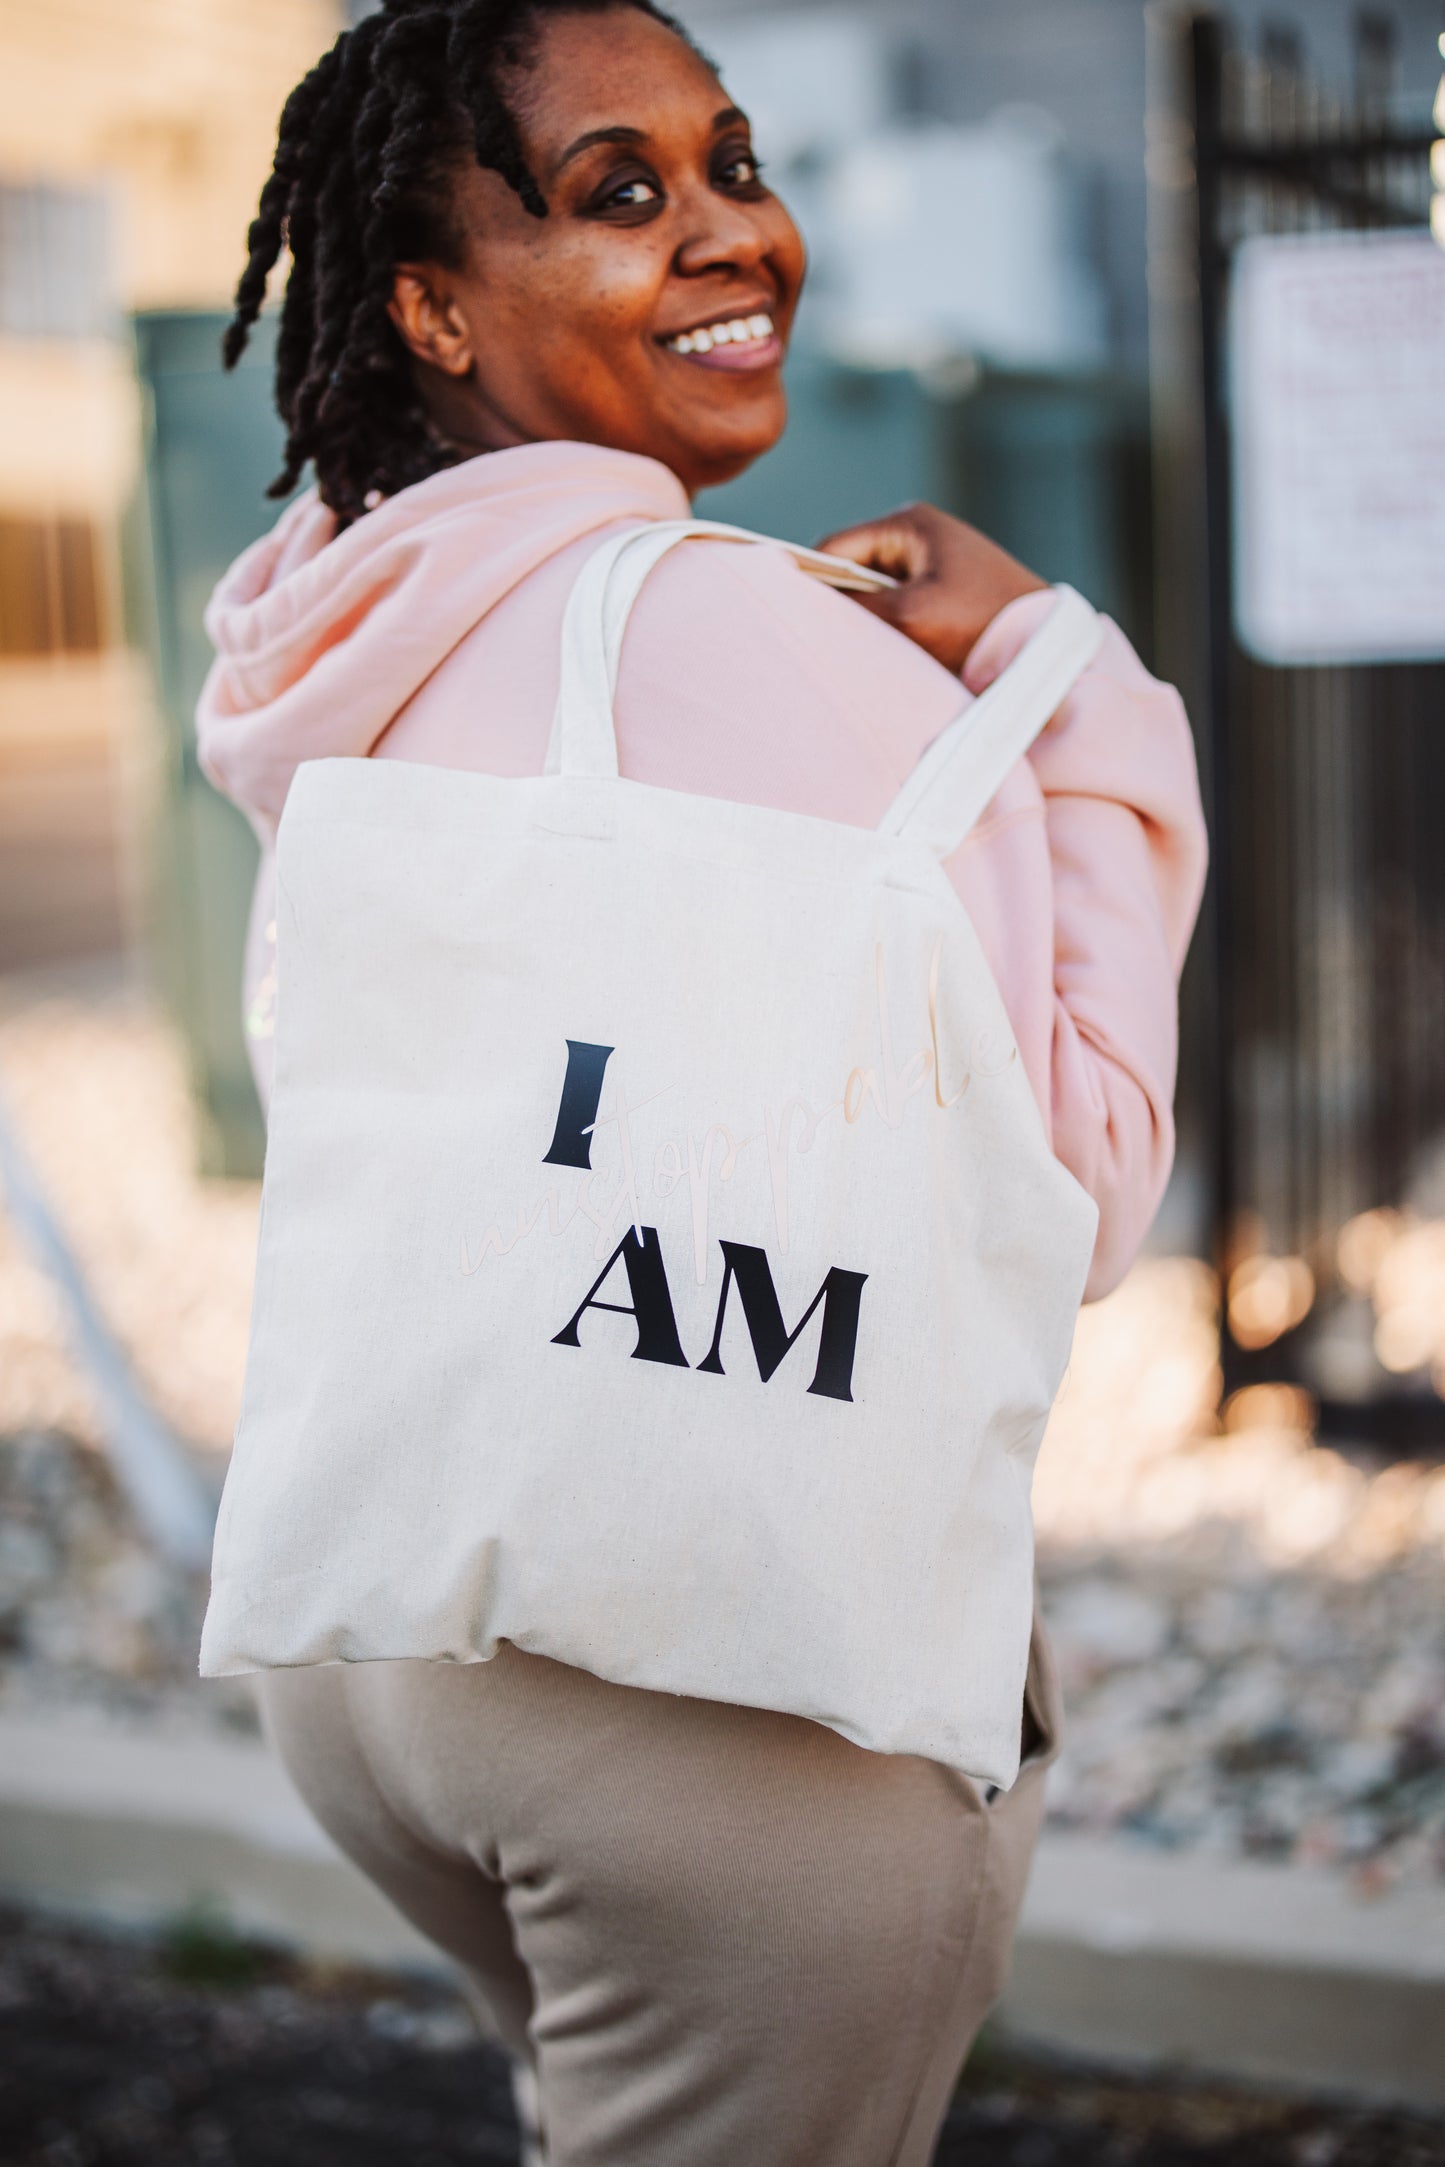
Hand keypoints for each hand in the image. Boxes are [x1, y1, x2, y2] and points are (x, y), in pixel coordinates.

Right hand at [817, 503, 1048, 676]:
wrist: (1050, 653)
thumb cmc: (982, 625)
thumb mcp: (910, 617)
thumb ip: (853, 609)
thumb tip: (802, 609)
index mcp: (907, 523)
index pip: (833, 549)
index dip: (810, 587)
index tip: (792, 626)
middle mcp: (918, 537)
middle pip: (850, 574)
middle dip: (843, 610)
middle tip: (831, 648)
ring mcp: (933, 566)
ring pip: (874, 599)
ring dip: (870, 628)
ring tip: (869, 658)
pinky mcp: (946, 597)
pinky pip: (899, 615)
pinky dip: (892, 637)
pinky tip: (894, 661)